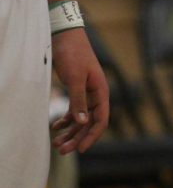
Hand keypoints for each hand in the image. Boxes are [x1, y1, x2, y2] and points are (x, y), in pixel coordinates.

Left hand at [50, 28, 108, 153]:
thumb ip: (79, 101)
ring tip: (57, 144)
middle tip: (62, 151)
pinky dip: (65, 120)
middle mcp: (96, 94)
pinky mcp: (77, 90)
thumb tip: (83, 122)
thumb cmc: (73, 54)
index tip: (80, 149)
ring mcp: (87, 93)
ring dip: (70, 132)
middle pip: (90, 123)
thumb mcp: (75, 78)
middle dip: (77, 138)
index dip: (92, 136)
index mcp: (101, 91)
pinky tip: (55, 128)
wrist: (65, 36)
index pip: (101, 119)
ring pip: (81, 119)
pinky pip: (74, 110)